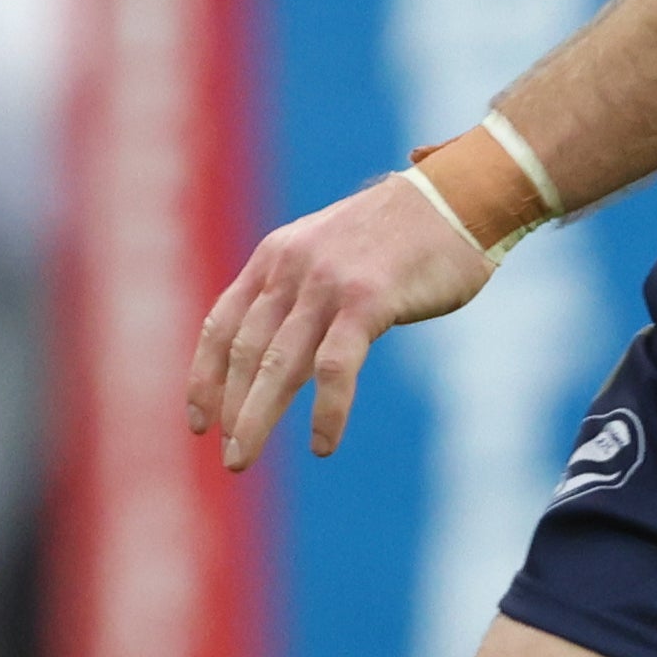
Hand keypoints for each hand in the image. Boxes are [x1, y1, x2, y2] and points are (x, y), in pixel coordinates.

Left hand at [195, 164, 499, 471]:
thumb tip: (275, 342)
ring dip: (256, 417)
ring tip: (242, 459)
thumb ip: (297, 289)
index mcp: (273, 258)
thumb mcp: (326, 249)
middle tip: (230, 457)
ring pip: (277, 364)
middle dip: (229, 409)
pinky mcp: (368, 301)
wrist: (458, 197)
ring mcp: (327, 284)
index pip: (221, 325)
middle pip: (244, 352)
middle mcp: (290, 269)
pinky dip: (326, 410)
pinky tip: (322, 444)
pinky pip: (334, 366)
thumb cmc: (398, 236)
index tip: (198, 422)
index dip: (204, 377)